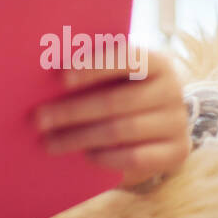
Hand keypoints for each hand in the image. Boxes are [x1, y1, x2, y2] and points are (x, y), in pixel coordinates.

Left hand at [32, 41, 190, 189]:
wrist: (161, 125)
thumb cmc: (125, 92)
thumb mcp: (117, 78)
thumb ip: (94, 73)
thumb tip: (45, 77)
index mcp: (157, 62)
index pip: (128, 59)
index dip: (94, 67)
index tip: (60, 78)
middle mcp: (172, 91)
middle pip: (117, 101)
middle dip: (73, 111)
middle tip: (39, 119)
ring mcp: (178, 123)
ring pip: (123, 130)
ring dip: (81, 137)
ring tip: (50, 143)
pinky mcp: (178, 152)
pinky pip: (137, 157)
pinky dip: (107, 158)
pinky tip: (85, 156)